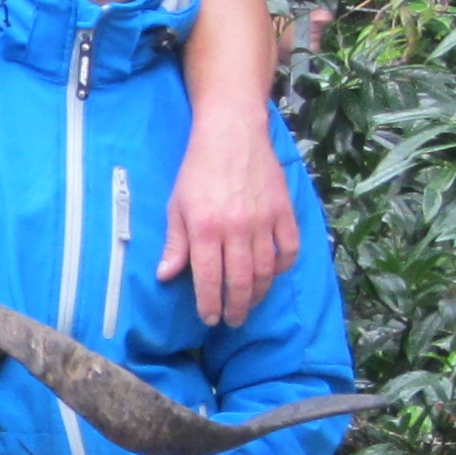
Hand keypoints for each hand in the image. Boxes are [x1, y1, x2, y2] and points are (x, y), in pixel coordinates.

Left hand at [159, 108, 298, 326]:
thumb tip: (166, 275)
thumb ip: (175, 243)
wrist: (231, 134)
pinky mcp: (285, 211)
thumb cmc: (197, 170)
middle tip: (232, 321)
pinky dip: (283, 267)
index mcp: (205, 228)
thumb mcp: (176, 206)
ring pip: (266, 271)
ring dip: (258, 293)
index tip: (210, 319)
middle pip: (240, 281)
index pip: (208, 278)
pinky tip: (272, 274)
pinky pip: (289, 249)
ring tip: (248, 304)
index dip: (209, 303)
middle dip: (236, 307)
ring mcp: (264, 221)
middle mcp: (237, 229)